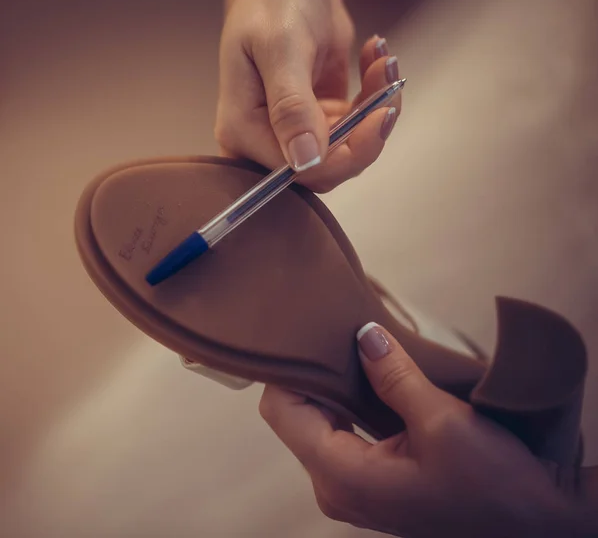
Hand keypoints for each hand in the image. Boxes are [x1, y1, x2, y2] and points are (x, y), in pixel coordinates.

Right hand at [215, 0, 400, 191]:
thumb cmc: (272, 2)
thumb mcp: (280, 47)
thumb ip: (291, 107)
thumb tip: (305, 161)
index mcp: (244, 130)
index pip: (296, 171)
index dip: (343, 156)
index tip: (377, 117)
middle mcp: (266, 139)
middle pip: (327, 167)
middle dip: (366, 133)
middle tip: (389, 92)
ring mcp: (296, 131)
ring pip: (348, 148)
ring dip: (375, 108)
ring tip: (383, 61)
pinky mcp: (320, 119)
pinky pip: (356, 126)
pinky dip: (374, 95)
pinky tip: (375, 58)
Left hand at [260, 324, 581, 537]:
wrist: (536, 524)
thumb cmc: (494, 483)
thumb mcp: (441, 421)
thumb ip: (394, 374)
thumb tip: (363, 335)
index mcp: (340, 475)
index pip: (281, 411)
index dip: (291, 371)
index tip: (312, 335)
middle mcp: (334, 487)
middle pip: (295, 417)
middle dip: (313, 376)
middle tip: (337, 334)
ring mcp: (351, 488)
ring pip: (317, 424)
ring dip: (332, 388)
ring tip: (355, 351)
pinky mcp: (371, 483)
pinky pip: (339, 435)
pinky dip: (347, 405)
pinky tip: (369, 379)